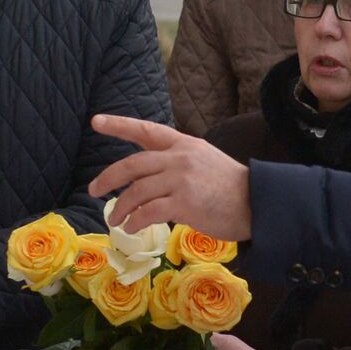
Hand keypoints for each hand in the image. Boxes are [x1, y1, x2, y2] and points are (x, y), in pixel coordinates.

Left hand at [87, 114, 251, 240]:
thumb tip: (148, 175)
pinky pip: (148, 212)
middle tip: (94, 190)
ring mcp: (181, 180)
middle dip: (108, 178)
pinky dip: (135, 221)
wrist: (256, 203)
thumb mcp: (203, 160)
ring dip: (120, 208)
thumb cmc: (230, 187)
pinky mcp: (184, 203)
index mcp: (183, 144)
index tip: (96, 121)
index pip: (146, 130)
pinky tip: (131, 228)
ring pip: (137, 192)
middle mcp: (179, 158)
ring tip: (115, 220)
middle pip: (132, 165)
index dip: (119, 125)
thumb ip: (177, 162)